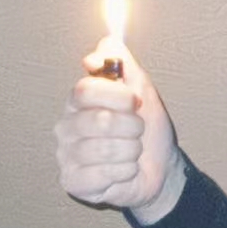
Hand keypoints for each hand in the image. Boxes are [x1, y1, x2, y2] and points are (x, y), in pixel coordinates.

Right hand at [54, 61, 185, 223]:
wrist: (160, 166)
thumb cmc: (146, 126)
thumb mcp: (140, 86)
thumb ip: (121, 61)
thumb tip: (102, 46)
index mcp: (78, 100)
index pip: (86, 89)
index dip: (117, 96)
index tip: (135, 101)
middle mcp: (66, 126)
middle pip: (98, 121)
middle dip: (131, 127)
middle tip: (137, 130)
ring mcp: (67, 155)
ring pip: (103, 150)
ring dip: (130, 151)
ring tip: (133, 151)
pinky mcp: (73, 181)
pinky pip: (101, 175)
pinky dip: (124, 172)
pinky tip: (125, 170)